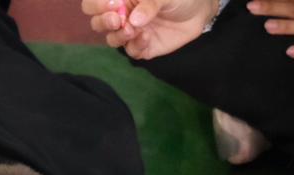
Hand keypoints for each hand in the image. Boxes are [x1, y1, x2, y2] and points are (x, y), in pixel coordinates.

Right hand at [82, 0, 218, 59]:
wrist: (199, 9)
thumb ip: (148, 3)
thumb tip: (133, 20)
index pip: (93, 4)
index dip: (97, 5)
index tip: (113, 3)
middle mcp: (122, 15)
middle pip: (97, 23)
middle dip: (104, 22)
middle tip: (118, 19)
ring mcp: (131, 32)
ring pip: (112, 39)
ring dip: (119, 36)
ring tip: (134, 30)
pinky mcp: (143, 47)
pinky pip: (132, 51)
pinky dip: (136, 46)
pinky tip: (146, 37)